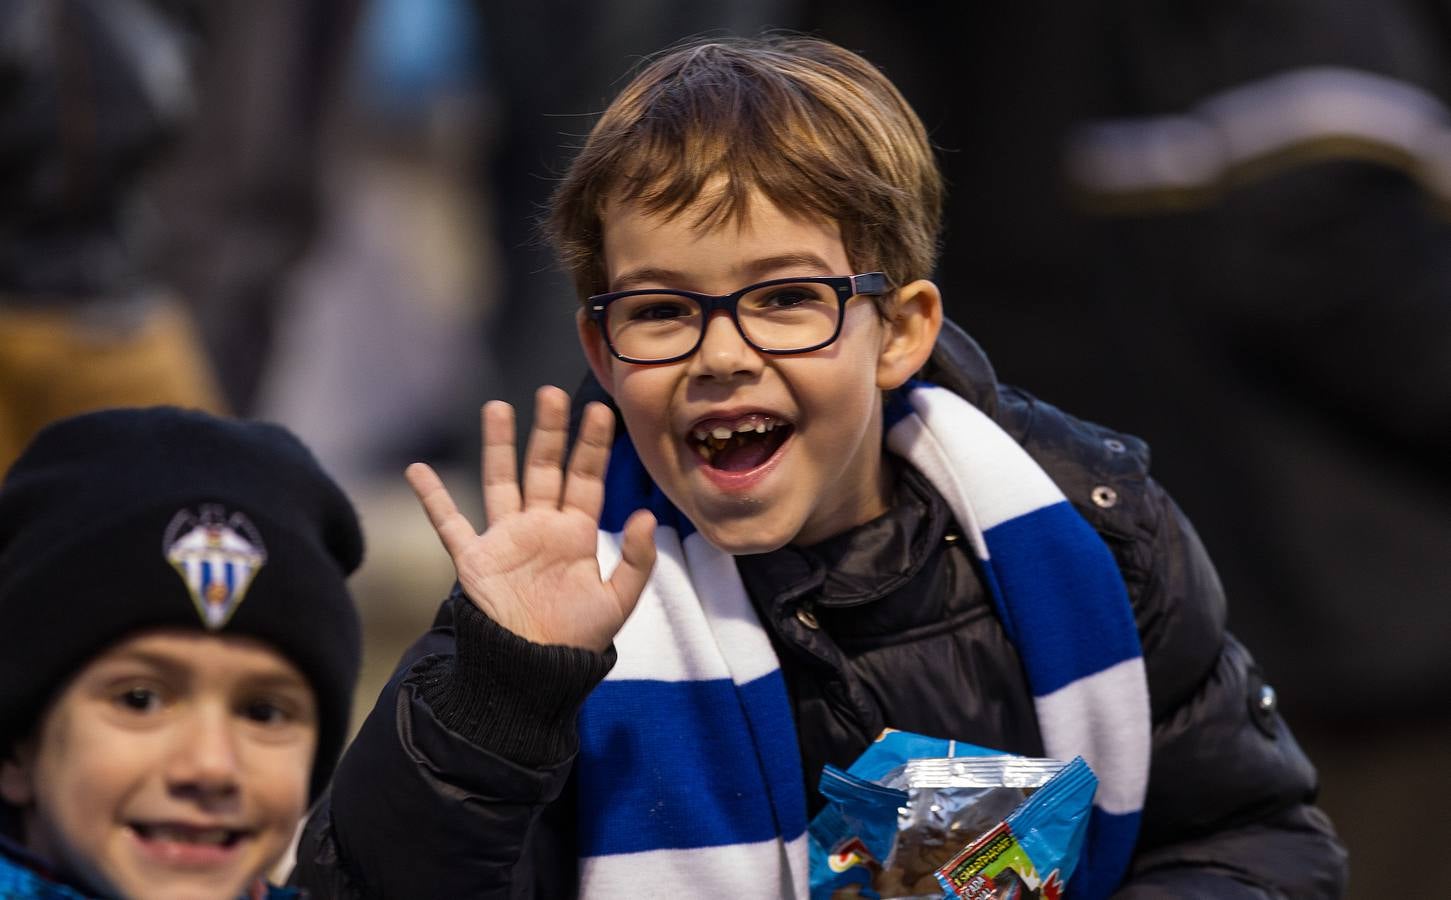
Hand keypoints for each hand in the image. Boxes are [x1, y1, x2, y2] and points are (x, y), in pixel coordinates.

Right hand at [405, 386, 656, 652]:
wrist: (533, 673)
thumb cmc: (577, 639)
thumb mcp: (618, 602)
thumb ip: (636, 560)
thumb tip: (647, 515)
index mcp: (575, 534)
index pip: (586, 479)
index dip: (592, 446)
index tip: (600, 411)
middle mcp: (540, 526)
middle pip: (545, 468)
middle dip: (549, 431)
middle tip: (551, 393)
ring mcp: (505, 538)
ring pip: (501, 480)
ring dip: (500, 445)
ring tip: (498, 406)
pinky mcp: (474, 559)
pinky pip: (450, 523)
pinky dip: (432, 498)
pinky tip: (418, 470)